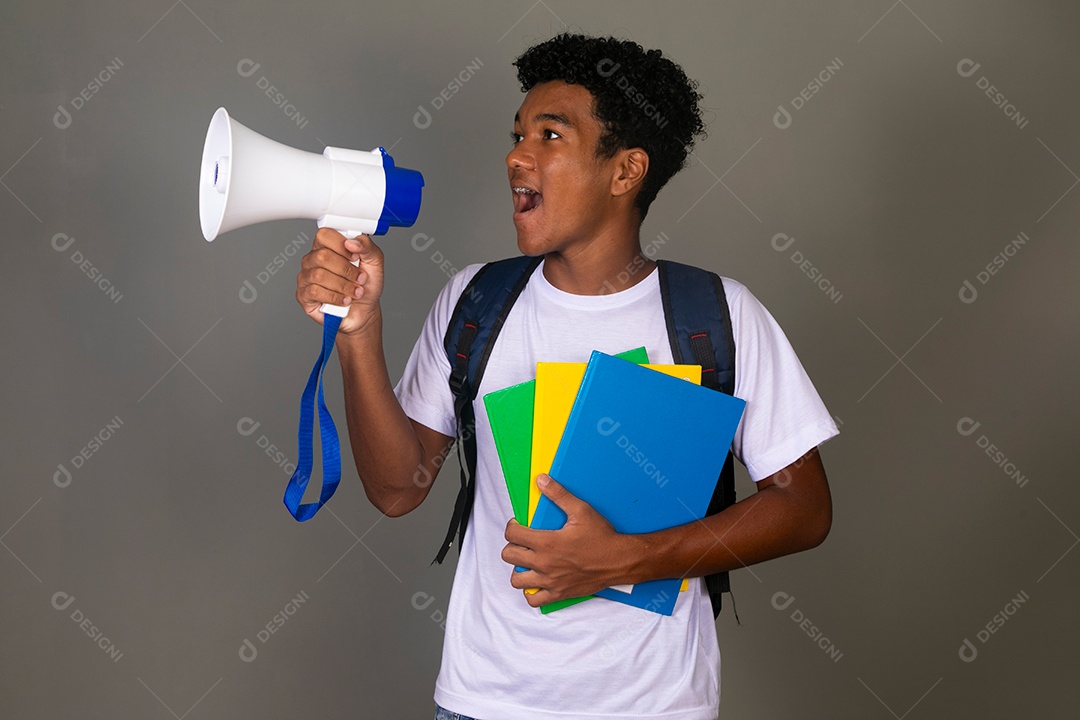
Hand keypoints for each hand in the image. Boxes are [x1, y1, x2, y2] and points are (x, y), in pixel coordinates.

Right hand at [295, 228, 383, 334]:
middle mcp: (313, 260)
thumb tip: (352, 241)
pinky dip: (335, 297)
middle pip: (322, 256)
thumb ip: (367, 246)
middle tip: (359, 278)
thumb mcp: (375, 262)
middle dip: (346, 270)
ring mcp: (306, 277)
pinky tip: (344, 300)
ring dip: (343, 286)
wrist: (364, 310)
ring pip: (319, 275)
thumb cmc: (366, 285)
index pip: (324, 235)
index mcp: (328, 247)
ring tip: (355, 292)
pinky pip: (314, 291)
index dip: (340, 245)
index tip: (355, 257)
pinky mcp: (304, 295)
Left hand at [501, 474, 635, 606]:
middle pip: (509, 556)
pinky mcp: (558, 593)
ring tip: (528, 561)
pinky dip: (531, 591)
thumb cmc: (602, 536)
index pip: (512, 535)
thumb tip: (541, 480)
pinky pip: (533, 599)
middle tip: (523, 541)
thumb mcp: (581, 510)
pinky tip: (537, 580)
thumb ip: (558, 494)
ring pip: (517, 579)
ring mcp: (550, 581)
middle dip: (513, 545)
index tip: (518, 525)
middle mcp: (545, 564)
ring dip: (519, 569)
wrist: (619, 560)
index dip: (512, 527)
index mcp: (547, 543)